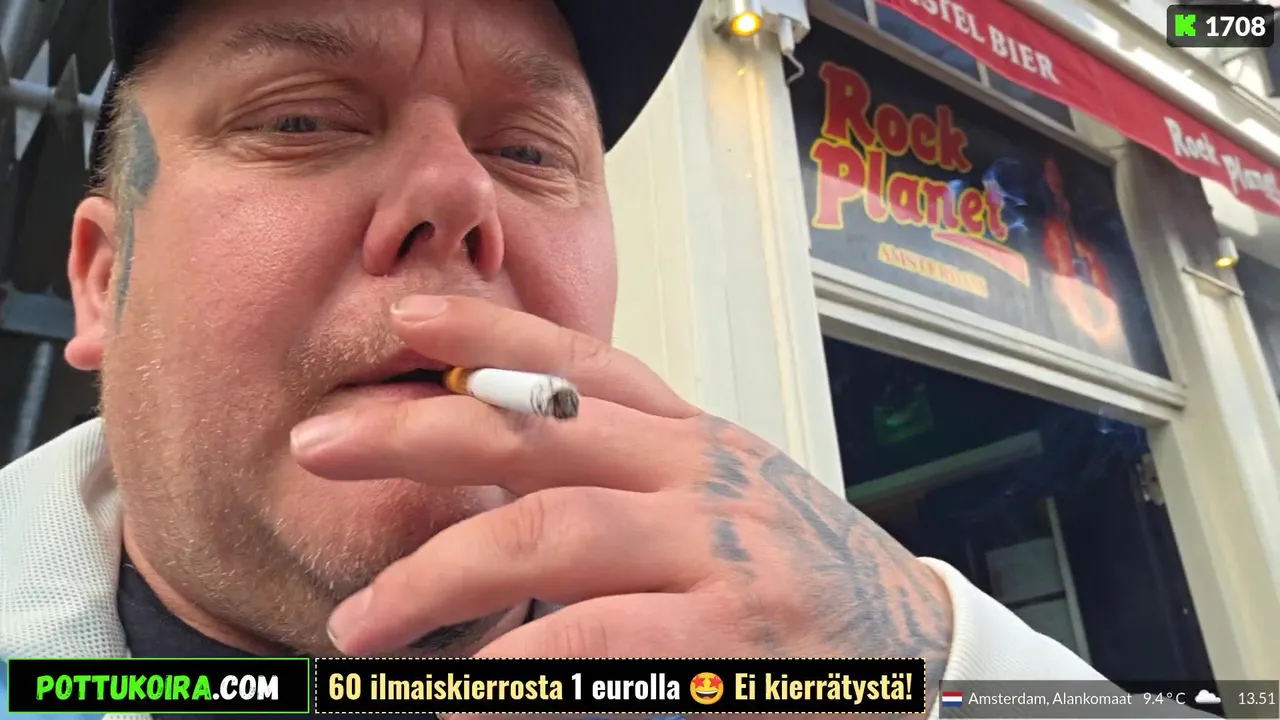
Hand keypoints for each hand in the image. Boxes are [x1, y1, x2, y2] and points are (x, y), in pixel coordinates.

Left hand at [291, 294, 952, 715]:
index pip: (581, 363)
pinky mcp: (731, 640)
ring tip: (362, 622)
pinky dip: (518, 670)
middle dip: (416, 437)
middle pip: (537, 436)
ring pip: (550, 538)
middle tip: (318, 444)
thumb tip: (512, 452)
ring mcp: (718, 553)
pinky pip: (596, 648)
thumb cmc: (800, 569)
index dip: (490, 331)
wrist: (914, 642)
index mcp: (693, 438)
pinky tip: (461, 691)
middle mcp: (701, 476)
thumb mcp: (722, 491)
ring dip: (438, 577)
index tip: (404, 319)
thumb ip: (633, 468)